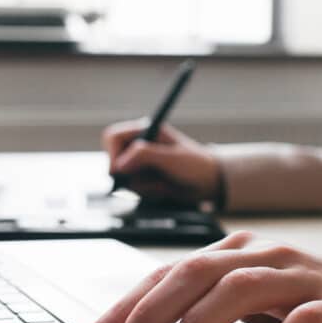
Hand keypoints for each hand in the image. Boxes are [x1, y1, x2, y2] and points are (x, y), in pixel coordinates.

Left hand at [81, 231, 321, 322]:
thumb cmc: (313, 301)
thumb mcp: (252, 299)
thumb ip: (208, 305)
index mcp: (236, 253)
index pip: (169, 272)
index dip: (127, 304)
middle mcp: (264, 257)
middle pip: (194, 274)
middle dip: (148, 314)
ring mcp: (301, 277)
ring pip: (238, 290)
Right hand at [103, 119, 220, 203]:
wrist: (208, 184)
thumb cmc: (196, 164)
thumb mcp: (171, 158)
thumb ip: (145, 156)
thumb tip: (119, 164)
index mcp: (145, 130)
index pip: (113, 137)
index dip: (112, 154)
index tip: (118, 171)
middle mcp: (138, 145)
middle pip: (113, 160)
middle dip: (129, 174)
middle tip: (148, 180)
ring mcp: (138, 163)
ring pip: (122, 178)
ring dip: (141, 185)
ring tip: (163, 183)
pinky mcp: (141, 178)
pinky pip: (131, 189)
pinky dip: (146, 192)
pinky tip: (162, 188)